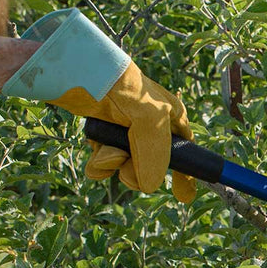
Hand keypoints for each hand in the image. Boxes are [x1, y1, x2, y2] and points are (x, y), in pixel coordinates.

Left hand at [1, 9, 195, 201]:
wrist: (80, 72)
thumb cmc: (122, 89)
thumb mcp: (149, 123)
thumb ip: (155, 157)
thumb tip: (149, 187)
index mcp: (172, 119)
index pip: (186, 154)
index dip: (186, 175)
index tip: (183, 195)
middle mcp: (151, 128)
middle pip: (153, 167)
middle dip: (139, 170)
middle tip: (129, 162)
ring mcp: (126, 133)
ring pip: (127, 167)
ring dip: (115, 163)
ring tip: (107, 148)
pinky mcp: (104, 136)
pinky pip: (106, 164)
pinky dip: (100, 162)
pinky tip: (97, 148)